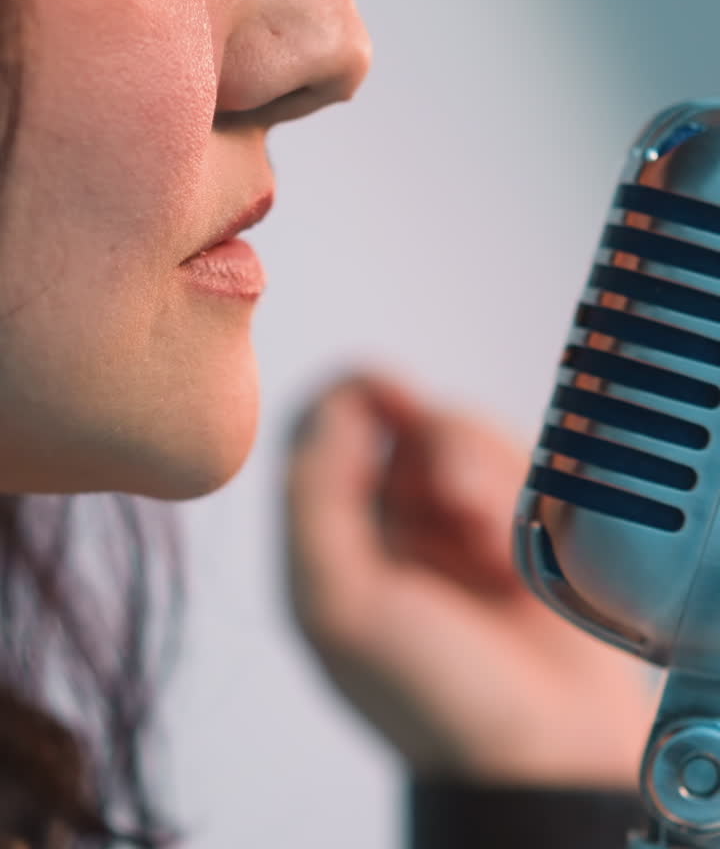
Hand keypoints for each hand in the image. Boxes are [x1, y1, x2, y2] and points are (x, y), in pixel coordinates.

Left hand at [283, 367, 657, 787]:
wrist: (542, 748)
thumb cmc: (429, 690)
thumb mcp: (338, 604)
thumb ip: (315, 497)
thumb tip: (340, 403)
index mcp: (330, 531)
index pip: (323, 421)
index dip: (359, 390)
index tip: (400, 396)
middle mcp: (388, 514)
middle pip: (403, 418)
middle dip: (437, 453)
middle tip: (461, 513)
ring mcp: (454, 516)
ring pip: (462, 432)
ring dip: (482, 475)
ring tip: (494, 550)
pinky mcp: (517, 517)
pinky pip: (516, 459)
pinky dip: (519, 491)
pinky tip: (523, 550)